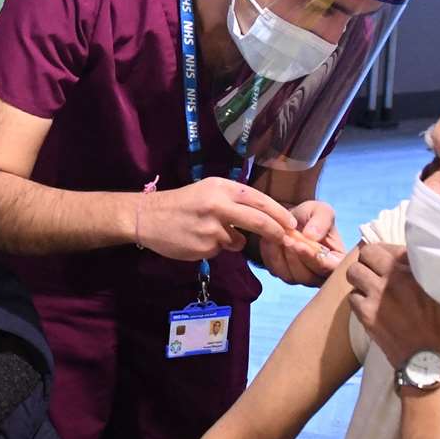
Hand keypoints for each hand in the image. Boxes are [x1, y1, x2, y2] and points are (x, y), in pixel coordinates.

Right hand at [136, 177, 297, 261]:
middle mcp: (218, 205)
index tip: (291, 223)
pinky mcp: (204, 247)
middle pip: (258, 221)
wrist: (148, 217)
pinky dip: (214, 247)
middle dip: (276, 231)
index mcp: (221, 188)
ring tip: (209, 232)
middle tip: (286, 238)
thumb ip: (233, 200)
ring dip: (233, 240)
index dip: (278, 213)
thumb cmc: (181, 203)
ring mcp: (211, 228)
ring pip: (238, 241)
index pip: (259, 200)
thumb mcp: (208, 191)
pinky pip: (220, 250)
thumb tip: (264, 215)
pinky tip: (197, 239)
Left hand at [258, 200, 344, 286]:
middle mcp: (320, 274)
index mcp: (336, 261)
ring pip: (292, 277)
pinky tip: (271, 241)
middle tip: (287, 239)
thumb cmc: (310, 216)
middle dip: (296, 258)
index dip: (315, 259)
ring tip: (281, 237)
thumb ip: (322, 220)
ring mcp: (301, 277)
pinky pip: (276, 271)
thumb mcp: (321, 210)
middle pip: (309, 277)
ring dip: (283, 257)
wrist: (290, 219)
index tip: (301, 244)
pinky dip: (271, 256)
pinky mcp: (284, 274)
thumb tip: (312, 236)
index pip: (330, 268)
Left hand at [345, 243, 439, 369]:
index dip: (387, 252)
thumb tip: (424, 266)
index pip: (389, 246)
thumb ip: (432, 277)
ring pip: (354, 273)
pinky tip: (370, 308)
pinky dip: (358, 300)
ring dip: (361, 278)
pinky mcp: (367, 316)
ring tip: (371, 289)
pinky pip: (352, 298)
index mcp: (418, 271)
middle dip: (369, 261)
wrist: (438, 368)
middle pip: (366, 254)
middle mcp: (394, 279)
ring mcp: (377, 297)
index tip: (390, 261)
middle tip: (377, 272)